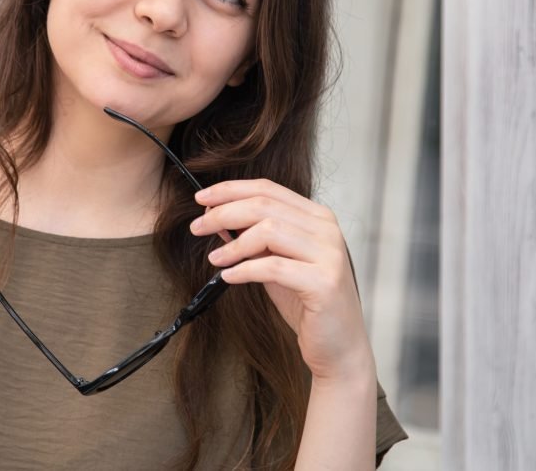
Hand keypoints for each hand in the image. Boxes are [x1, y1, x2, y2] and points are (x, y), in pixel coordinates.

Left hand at [190, 180, 374, 381]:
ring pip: (269, 230)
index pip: (268, 189)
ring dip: (233, 244)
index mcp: (317, 217)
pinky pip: (274, 267)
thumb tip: (217, 218)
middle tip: (197, 226)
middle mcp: (327, 229)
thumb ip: (254, 239)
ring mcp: (329, 254)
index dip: (230, 190)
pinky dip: (245, 269)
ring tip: (215, 258)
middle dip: (223, 212)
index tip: (201, 198)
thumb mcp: (275, 262)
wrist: (338, 346)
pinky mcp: (325, 281)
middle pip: (264, 205)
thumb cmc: (305, 302)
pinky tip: (228, 276)